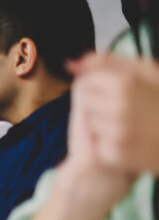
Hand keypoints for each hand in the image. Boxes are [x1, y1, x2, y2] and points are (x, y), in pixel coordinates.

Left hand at [69, 52, 158, 174]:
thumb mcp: (147, 73)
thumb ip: (108, 63)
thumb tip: (72, 64)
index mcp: (125, 83)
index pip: (85, 83)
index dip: (99, 88)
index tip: (117, 94)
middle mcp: (119, 107)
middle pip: (86, 104)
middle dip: (100, 106)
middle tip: (127, 111)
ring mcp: (117, 133)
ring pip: (90, 125)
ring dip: (104, 126)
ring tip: (131, 126)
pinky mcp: (117, 155)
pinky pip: (99, 146)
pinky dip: (110, 146)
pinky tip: (132, 142)